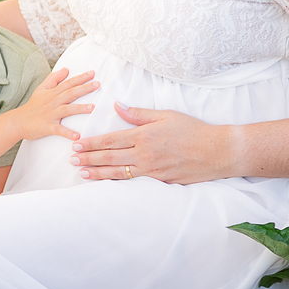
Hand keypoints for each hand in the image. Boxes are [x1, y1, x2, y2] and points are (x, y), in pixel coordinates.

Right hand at [9, 68, 98, 141]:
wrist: (18, 121)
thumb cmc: (32, 106)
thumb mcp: (41, 89)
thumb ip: (54, 78)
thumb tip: (66, 69)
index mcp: (52, 93)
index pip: (68, 83)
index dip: (80, 78)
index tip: (92, 73)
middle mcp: (53, 102)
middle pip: (70, 93)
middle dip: (84, 88)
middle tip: (97, 84)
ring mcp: (50, 114)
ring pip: (66, 110)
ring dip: (79, 109)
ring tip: (92, 108)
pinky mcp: (47, 126)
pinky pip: (59, 130)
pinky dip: (67, 133)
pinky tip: (77, 136)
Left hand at [69, 102, 228, 184]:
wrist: (216, 152)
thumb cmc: (192, 130)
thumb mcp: (165, 115)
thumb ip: (138, 113)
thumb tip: (117, 106)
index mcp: (144, 135)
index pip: (111, 140)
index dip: (92, 143)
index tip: (77, 145)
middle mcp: (145, 154)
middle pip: (110, 157)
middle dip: (89, 159)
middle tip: (72, 161)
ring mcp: (152, 170)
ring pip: (118, 173)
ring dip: (98, 173)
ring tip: (82, 173)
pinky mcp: (160, 181)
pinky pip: (133, 183)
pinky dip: (117, 182)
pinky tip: (107, 182)